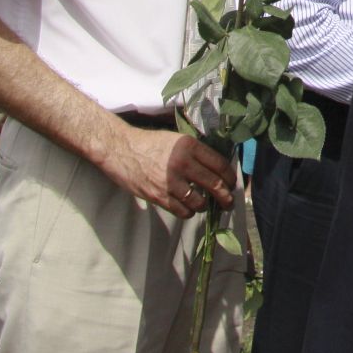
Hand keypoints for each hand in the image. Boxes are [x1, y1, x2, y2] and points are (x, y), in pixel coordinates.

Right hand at [102, 126, 235, 218]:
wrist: (120, 149)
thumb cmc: (149, 143)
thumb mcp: (176, 140)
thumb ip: (196, 152)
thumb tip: (217, 169)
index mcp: (189, 146)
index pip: (220, 164)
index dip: (230, 177)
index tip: (232, 184)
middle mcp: (182, 162)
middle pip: (214, 185)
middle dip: (225, 197)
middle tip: (228, 203)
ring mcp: (170, 181)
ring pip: (200, 202)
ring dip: (204, 206)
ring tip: (203, 204)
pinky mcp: (158, 195)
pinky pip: (182, 211)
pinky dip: (188, 212)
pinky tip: (187, 208)